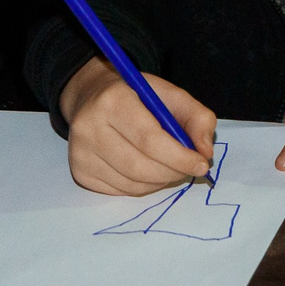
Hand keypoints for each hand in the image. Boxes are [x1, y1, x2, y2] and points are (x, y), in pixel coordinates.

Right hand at [59, 59, 216, 195]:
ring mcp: (81, 151)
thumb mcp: (170, 95)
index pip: (150, 139)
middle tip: (188, 168)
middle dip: (173, 172)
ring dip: (160, 181)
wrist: (92, 97)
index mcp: (113, 100)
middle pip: (140, 167)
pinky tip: (146, 169)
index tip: (201, 164)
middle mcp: (89, 126)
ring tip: (167, 166)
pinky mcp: (80, 170)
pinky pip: (121, 191)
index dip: (179, 157)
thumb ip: (197, 117)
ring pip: (132, 184)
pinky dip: (142, 186)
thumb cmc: (136, 96)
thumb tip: (205, 151)